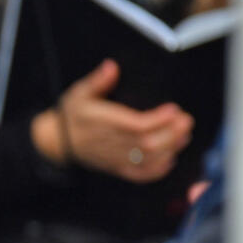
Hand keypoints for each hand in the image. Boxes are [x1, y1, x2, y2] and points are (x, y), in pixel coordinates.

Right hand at [31, 59, 192, 182]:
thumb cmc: (72, 116)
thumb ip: (97, 80)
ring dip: (169, 148)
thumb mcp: (80, 92)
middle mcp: (111, 143)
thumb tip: (111, 67)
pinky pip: (139, 174)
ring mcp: (115, 158)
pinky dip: (157, 169)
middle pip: (147, 143)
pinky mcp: (116, 168)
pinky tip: (169, 159)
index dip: (158, 119)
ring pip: (147, 159)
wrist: (56, 141)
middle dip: (171, 133)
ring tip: (183, 134)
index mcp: (104, 122)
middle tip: (186, 120)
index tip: (173, 109)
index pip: (136, 124)